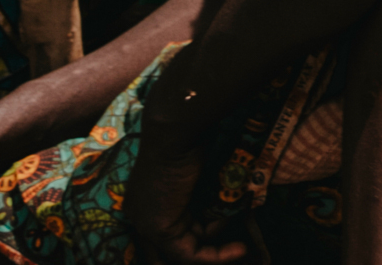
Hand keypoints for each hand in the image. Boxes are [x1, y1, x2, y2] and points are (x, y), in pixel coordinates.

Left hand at [122, 102, 252, 264]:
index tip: (224, 231)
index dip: (198, 234)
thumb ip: (205, 189)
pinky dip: (216, 255)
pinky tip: (240, 249)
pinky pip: (189, 253)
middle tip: (234, 249)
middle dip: (205, 249)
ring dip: (217, 249)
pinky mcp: (159, 229)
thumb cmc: (189, 137)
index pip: (170, 228)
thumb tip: (228, 204)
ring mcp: (146, 222)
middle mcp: (140, 213)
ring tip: (241, 243)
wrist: (176, 129)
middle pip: (175, 243)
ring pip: (185, 250)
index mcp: (145, 197)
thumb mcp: (198, 168)